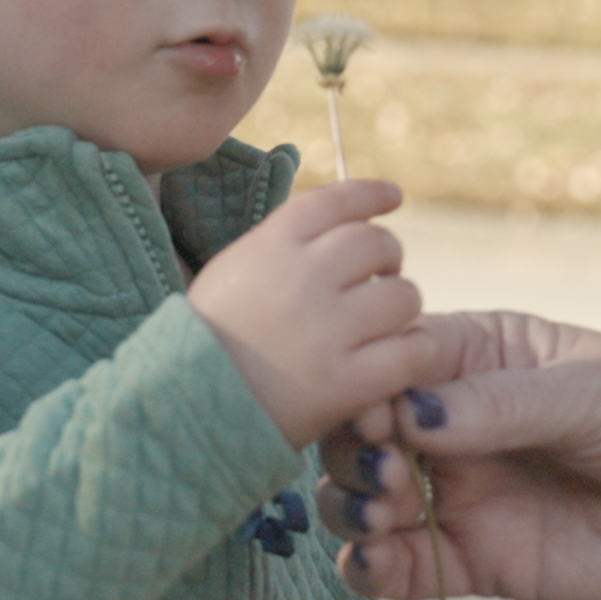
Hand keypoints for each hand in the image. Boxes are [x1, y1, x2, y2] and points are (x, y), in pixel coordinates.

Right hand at [188, 180, 435, 447]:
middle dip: (388, 257)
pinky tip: (404, 356)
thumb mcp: (232, 271)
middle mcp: (303, 277)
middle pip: (377, 243)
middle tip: (381, 278)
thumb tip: (335, 225)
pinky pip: (411, 351)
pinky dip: (415, 350)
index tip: (393, 197)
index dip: (372, 194)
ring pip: (403, 295)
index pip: (337, 201)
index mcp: (272, 245)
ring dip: (402, 306)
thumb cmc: (207, 341)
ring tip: (387, 323)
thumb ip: (281, 245)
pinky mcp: (347, 381)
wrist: (184, 405)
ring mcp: (328, 329)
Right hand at [316, 311, 600, 599]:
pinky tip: (373, 561)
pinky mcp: (484, 562)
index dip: (364, 387)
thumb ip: (501, 406)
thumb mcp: (593, 392)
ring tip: (382, 513)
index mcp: (480, 357)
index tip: (375, 414)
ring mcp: (467, 493)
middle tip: (380, 473)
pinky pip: (403, 567)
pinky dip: (370, 566)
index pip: (390, 362)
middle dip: (349, 451)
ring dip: (352, 505)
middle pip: (361, 432)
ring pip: (367, 498)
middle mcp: (459, 424)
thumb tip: (408, 413)